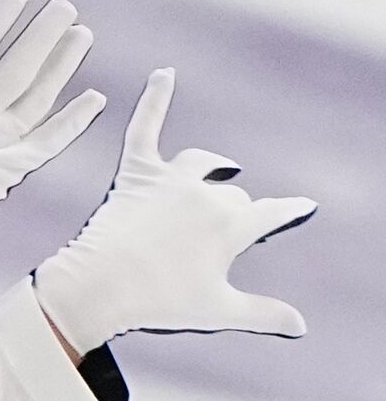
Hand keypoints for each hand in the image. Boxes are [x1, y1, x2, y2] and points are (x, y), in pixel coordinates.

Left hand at [32, 67, 318, 355]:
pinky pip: (145, 129)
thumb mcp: (216, 311)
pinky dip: (154, 100)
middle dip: (230, 211)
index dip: (289, 211)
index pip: (272, 212)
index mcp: (231, 227)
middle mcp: (205, 196)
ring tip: (219, 169)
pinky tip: (164, 74)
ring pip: (200, 163)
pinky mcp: (134, 174)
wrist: (99, 289)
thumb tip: (302, 326)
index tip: (302, 207)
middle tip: (217, 233)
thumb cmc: (158, 303)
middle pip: (230, 195)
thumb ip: (262, 314)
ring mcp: (169, 182)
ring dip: (211, 167)